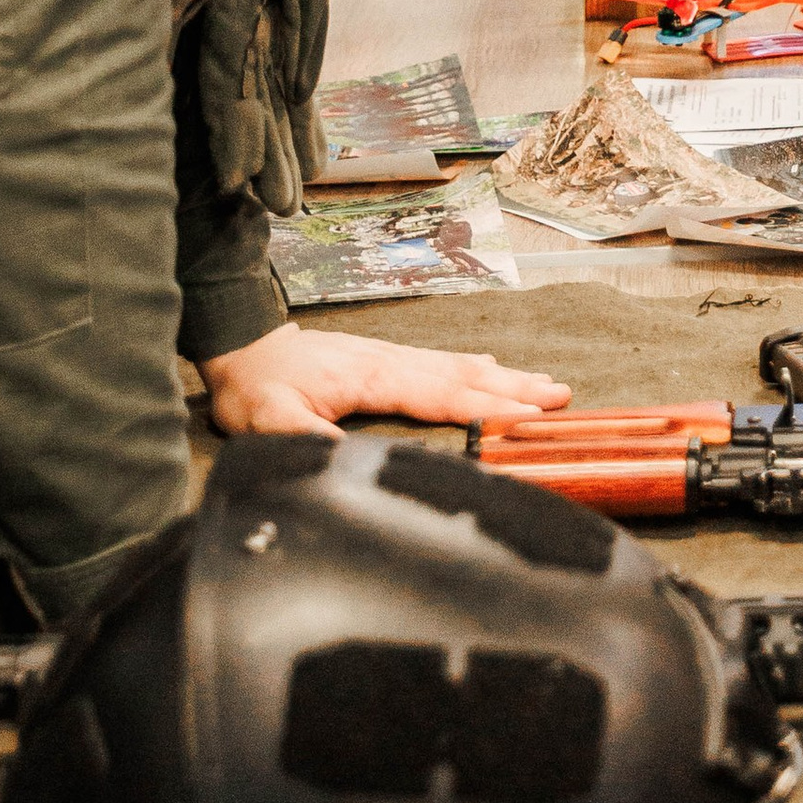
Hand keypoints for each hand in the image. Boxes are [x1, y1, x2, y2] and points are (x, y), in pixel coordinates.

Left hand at [199, 323, 570, 439]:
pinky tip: (489, 366)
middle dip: (514, 387)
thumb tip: (347, 457)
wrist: (241, 345)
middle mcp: (391, 360)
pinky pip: (440, 361)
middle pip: (463, 375)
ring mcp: (390, 355)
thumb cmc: (256, 386)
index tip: (527, 417)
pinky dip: (474, 366)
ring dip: (503, 375)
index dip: (486, 407)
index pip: (441, 394)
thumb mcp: (268, 418)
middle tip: (561, 397)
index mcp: (373, 376)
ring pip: (457, 365)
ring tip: (543, 384)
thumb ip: (307, 436)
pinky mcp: (383, 359)